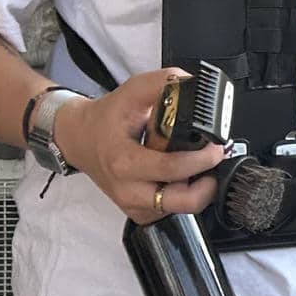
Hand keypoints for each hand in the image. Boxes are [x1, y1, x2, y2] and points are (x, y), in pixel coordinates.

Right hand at [52, 68, 224, 222]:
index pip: (172, 168)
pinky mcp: (138, 212)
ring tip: (195, 166)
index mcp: (125, 161)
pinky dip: (182, 195)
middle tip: (212, 163)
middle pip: (182, 201)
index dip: (202, 159)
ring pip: (180, 209)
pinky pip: (171, 211)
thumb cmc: (105, 118)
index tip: (216, 148)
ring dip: (196, 189)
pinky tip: (180, 176)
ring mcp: (133, 204)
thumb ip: (164, 82)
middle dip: (207, 184)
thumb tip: (193, 83)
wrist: (79, 139)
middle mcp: (128, 189)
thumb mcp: (133, 91)